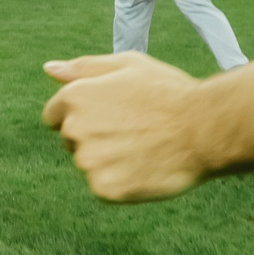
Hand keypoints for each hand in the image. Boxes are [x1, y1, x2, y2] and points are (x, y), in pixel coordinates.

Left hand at [40, 54, 213, 202]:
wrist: (203, 129)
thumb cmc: (168, 92)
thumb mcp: (128, 65)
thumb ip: (84, 68)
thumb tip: (49, 69)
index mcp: (75, 97)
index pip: (54, 116)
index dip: (83, 116)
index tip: (111, 117)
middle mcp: (74, 129)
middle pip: (71, 141)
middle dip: (94, 137)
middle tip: (134, 130)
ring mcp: (88, 161)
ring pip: (89, 165)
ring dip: (108, 161)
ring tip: (143, 149)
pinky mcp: (104, 189)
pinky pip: (104, 187)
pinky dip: (121, 182)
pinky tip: (145, 167)